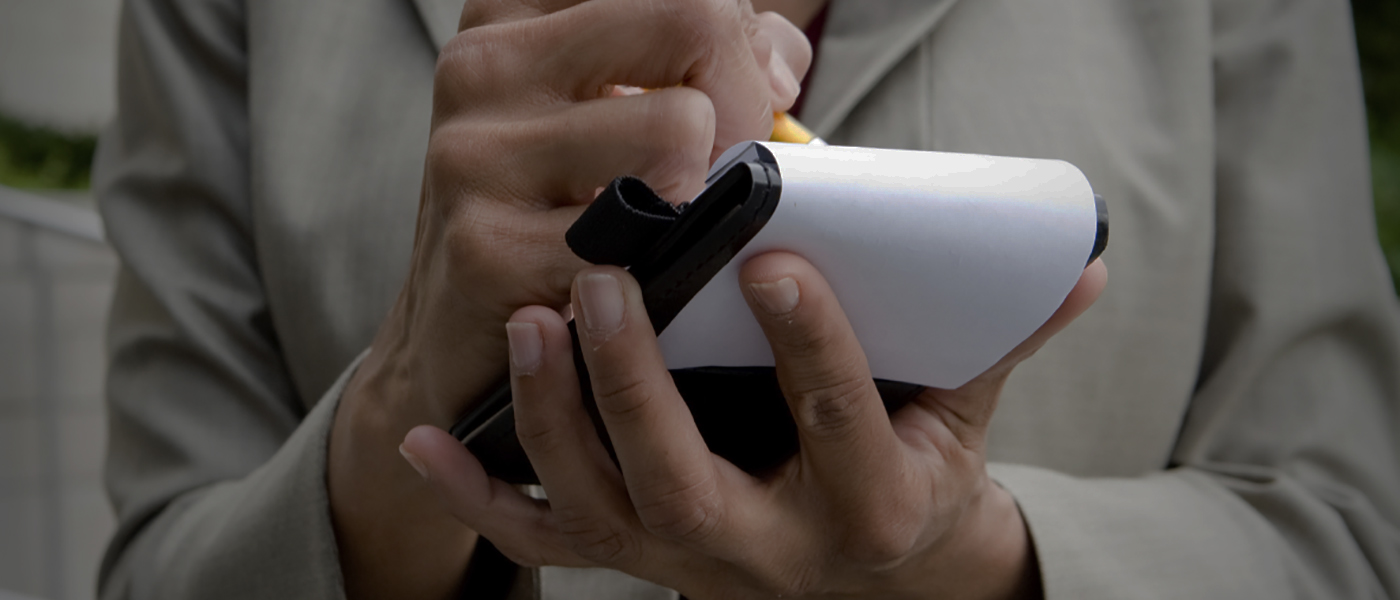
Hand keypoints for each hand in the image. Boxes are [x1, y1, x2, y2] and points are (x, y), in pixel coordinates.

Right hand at [326, 2, 812, 597]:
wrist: (453, 348)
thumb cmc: (549, 221)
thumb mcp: (604, 113)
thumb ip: (700, 59)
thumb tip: (781, 58)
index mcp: (511, 15)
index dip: (732, 36)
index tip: (725, 93)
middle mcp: (482, 66)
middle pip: (692, 19)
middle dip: (743, 101)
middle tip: (718, 173)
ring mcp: (475, 156)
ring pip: (678, 130)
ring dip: (698, 196)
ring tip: (662, 232)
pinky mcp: (486, 251)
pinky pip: (642, 243)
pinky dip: (660, 272)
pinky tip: (624, 287)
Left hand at [403, 253, 1106, 598]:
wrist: (864, 577)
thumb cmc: (909, 477)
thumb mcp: (961, 420)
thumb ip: (1000, 340)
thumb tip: (1077, 266)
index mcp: (864, 507)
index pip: (837, 423)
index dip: (812, 346)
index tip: (776, 259)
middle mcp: (762, 550)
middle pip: (683, 482)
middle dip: (636, 387)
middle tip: (607, 286)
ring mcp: (683, 560)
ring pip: (601, 506)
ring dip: (553, 419)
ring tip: (533, 321)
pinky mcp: (631, 557)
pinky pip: (541, 539)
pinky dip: (476, 496)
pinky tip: (424, 437)